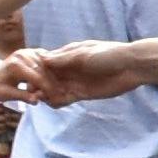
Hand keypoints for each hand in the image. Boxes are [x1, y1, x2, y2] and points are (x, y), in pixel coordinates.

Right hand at [15, 36, 157, 103]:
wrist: (130, 67)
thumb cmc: (108, 54)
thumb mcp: (84, 54)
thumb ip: (64, 59)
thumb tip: (43, 60)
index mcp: (69, 55)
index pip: (48, 63)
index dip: (37, 69)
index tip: (26, 75)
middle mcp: (70, 69)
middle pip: (50, 77)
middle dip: (39, 84)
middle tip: (29, 90)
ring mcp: (76, 81)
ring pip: (56, 89)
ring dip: (47, 93)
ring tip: (38, 98)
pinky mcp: (83, 94)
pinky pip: (67, 98)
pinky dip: (58, 101)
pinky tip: (50, 103)